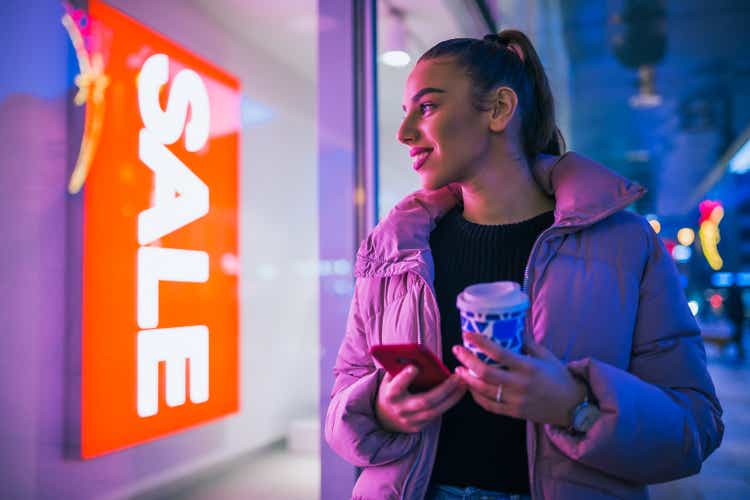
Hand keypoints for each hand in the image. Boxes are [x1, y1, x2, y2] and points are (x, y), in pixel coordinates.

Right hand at [375, 365, 466, 433]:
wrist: (383, 417)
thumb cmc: (391, 390)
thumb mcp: (390, 379)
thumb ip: (400, 369)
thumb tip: (418, 354)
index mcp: (390, 394)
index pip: (397, 387)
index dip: (405, 378)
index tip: (415, 367)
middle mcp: (400, 409)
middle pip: (425, 401)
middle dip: (444, 389)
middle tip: (458, 377)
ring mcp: (410, 421)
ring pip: (435, 411)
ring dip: (452, 398)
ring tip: (464, 385)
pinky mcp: (418, 427)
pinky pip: (436, 416)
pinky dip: (448, 404)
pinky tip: (457, 394)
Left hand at [453, 332, 585, 426]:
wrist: (572, 405)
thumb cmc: (559, 377)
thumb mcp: (546, 355)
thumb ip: (527, 342)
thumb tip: (510, 327)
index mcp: (528, 367)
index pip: (499, 353)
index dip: (480, 343)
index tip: (467, 334)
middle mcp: (520, 384)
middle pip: (485, 372)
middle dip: (467, 360)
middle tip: (457, 350)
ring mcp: (515, 400)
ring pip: (483, 390)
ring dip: (468, 378)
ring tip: (459, 368)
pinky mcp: (513, 413)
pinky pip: (489, 405)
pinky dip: (477, 395)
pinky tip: (471, 386)